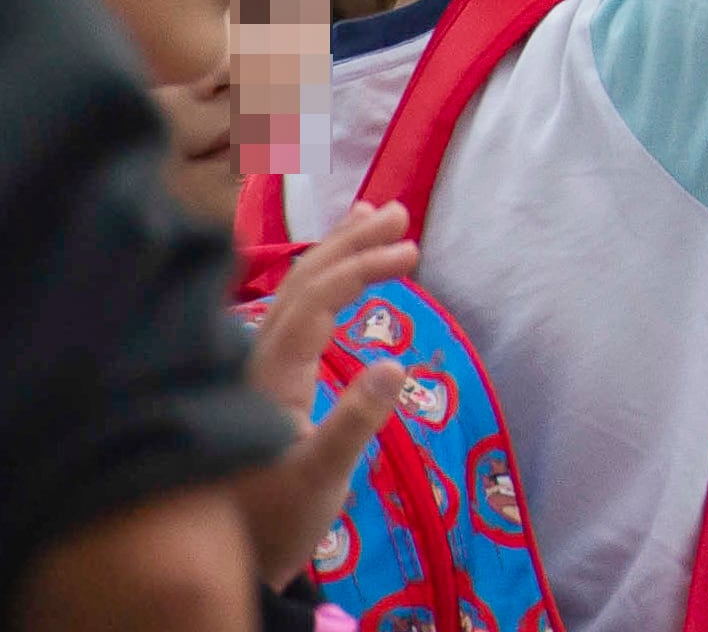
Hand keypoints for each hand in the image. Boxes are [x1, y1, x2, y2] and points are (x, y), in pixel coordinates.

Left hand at [236, 198, 415, 586]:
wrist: (231, 557)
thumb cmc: (277, 517)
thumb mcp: (321, 477)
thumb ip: (356, 422)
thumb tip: (397, 364)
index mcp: (270, 374)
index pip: (316, 297)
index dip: (362, 266)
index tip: (412, 253)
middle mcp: (255, 361)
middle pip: (300, 282)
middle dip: (349, 242)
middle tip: (399, 213)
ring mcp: (254, 369)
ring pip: (291, 293)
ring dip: (333, 253)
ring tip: (369, 218)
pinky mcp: (259, 381)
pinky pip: (289, 312)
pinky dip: (318, 280)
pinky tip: (331, 277)